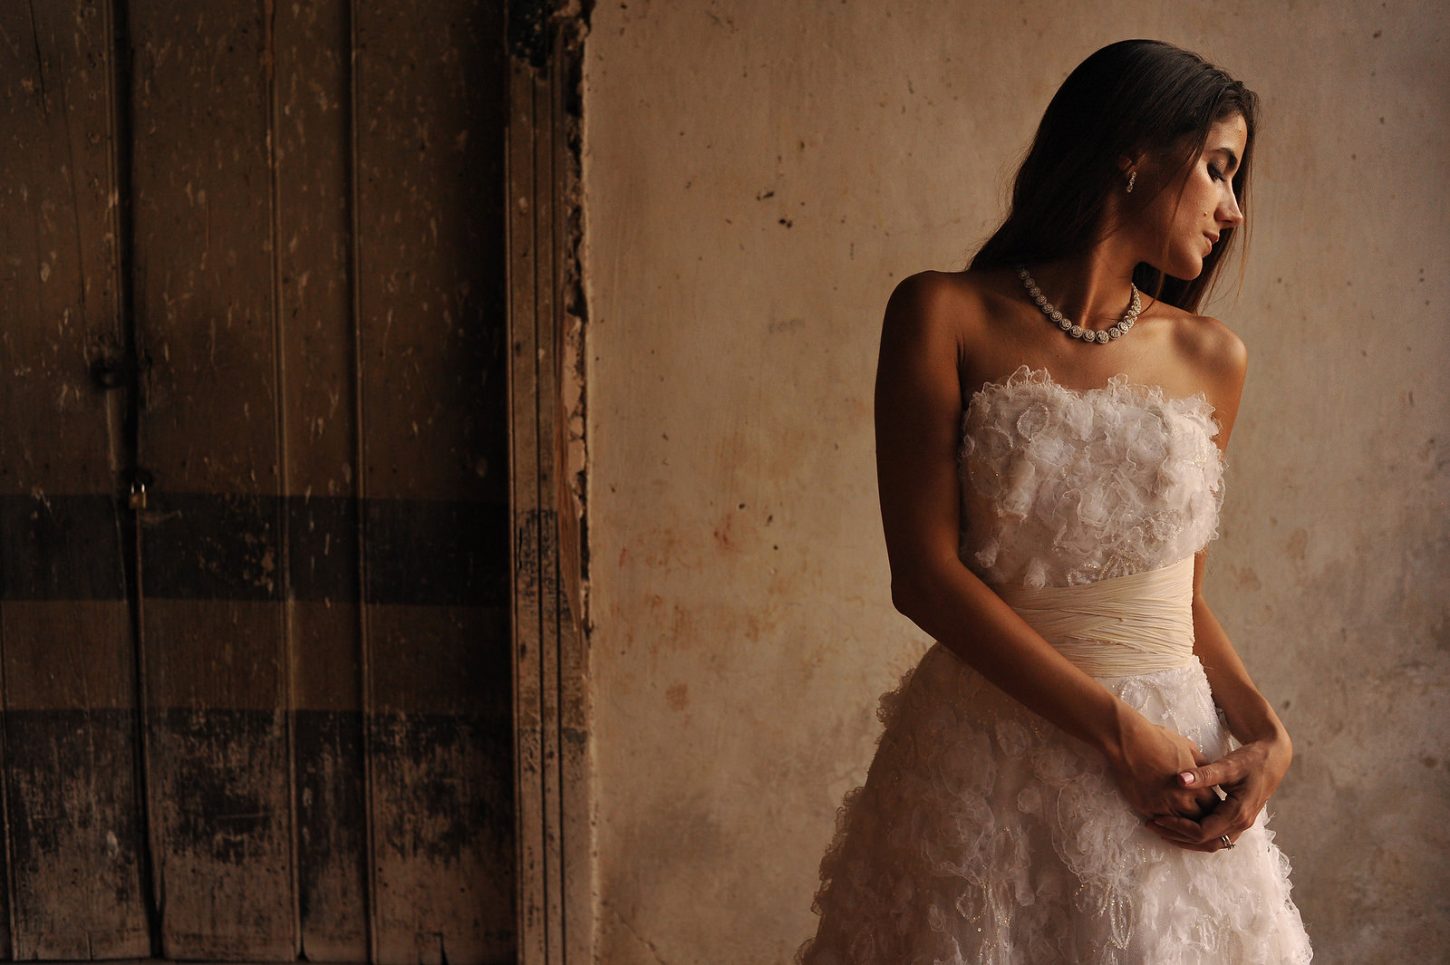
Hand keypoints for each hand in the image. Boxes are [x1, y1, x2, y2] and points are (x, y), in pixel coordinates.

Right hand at [1104, 720, 1220, 824]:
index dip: (1213, 805)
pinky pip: (1161, 823)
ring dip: (1182, 822)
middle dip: (1201, 817)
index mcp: (1196, 786)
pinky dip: (1165, 821)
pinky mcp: (1146, 808)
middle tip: (1197, 813)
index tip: (1208, 803)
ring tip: (1181, 817)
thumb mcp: (1188, 747)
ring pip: (1180, 826)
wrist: (1128, 742)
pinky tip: (1165, 816)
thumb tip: (1209, 773)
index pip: (1213, 806)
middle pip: (1200, 820)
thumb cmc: (1158, 740)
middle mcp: (1181, 800)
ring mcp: (1163, 806)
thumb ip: (1202, 764)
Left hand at [1145, 731, 1292, 852]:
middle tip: (1152, 824)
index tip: (1158, 817)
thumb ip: (1204, 774)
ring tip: (1161, 827)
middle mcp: (1241, 824)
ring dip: (1186, 838)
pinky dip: (1195, 833)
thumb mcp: (1228, 765)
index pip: (1203, 832)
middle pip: (1205, 843)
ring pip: (1210, 842)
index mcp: (1238, 813)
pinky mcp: (1236, 819)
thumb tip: (1179, 779)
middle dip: (1178, 836)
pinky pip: (1214, 835)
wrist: (1273, 758)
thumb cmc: (1251, 759)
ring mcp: (1240, 824)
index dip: (1178, 827)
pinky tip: (1177, 823)